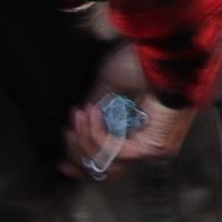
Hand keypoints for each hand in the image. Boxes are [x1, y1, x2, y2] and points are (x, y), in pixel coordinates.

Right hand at [61, 45, 194, 177]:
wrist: (161, 54)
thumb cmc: (139, 64)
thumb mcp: (107, 87)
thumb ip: (95, 112)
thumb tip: (74, 132)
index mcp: (139, 131)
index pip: (110, 161)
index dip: (83, 163)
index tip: (61, 164)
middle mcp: (147, 143)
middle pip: (105, 167)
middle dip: (78, 152)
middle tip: (67, 132)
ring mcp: (153, 148)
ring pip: (107, 163)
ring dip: (85, 139)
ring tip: (81, 115)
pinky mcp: (154, 147)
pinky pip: (114, 152)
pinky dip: (96, 134)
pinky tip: (93, 113)